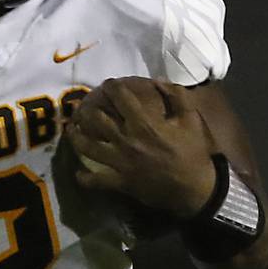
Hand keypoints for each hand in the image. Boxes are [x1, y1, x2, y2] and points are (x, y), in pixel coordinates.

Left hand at [66, 78, 217, 215]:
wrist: (195, 188)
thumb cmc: (193, 152)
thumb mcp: (191, 119)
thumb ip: (177, 96)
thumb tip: (159, 80)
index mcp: (144, 124)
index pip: (121, 98)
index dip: (111, 87)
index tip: (108, 84)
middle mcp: (127, 141)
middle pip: (97, 120)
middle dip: (87, 110)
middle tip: (84, 106)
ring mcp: (120, 162)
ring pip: (88, 147)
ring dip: (76, 137)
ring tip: (72, 129)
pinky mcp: (119, 181)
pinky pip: (95, 180)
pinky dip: (84, 178)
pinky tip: (79, 173)